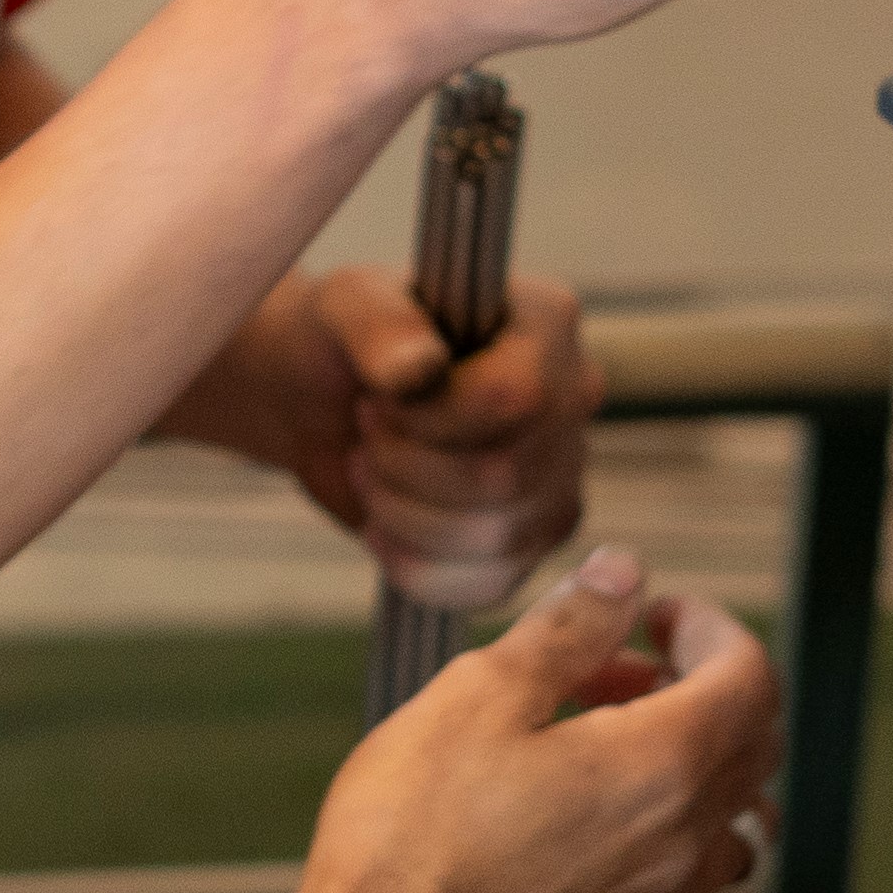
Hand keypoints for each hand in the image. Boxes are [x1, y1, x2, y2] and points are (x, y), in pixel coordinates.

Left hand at [177, 268, 600, 612]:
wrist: (320, 400)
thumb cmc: (339, 338)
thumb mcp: (341, 307)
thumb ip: (378, 324)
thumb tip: (417, 371)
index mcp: (546, 323)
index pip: (514, 400)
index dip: (428, 420)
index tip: (377, 399)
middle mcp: (573, 399)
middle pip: (502, 477)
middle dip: (404, 467)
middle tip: (367, 434)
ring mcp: (562, 475)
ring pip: (495, 537)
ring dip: (401, 513)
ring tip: (371, 469)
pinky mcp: (531, 538)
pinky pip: (487, 585)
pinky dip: (415, 568)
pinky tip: (382, 528)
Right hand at [288, 547, 779, 892]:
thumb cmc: (413, 828)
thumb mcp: (479, 693)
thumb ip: (569, 628)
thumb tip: (624, 574)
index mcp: (660, 766)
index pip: (750, 678)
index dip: (710, 629)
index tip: (654, 614)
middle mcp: (685, 843)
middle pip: (752, 747)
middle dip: (697, 688)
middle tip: (613, 670)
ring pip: (729, 824)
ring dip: (689, 770)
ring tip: (602, 753)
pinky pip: (679, 886)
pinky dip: (657, 838)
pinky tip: (575, 828)